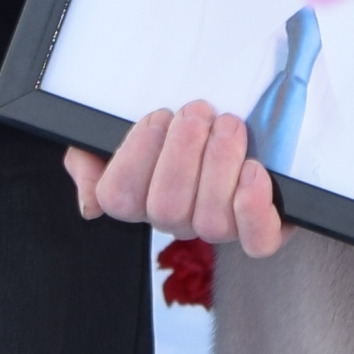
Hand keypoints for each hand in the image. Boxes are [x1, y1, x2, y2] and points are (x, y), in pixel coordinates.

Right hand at [63, 97, 283, 257]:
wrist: (248, 115)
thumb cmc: (181, 125)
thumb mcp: (118, 126)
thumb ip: (89, 159)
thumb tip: (90, 205)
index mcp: (141, 196)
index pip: (118, 198)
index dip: (136, 155)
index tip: (158, 117)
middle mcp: (178, 218)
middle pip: (165, 208)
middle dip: (182, 150)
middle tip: (198, 113)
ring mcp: (220, 225)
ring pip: (209, 222)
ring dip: (219, 163)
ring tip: (227, 125)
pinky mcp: (264, 227)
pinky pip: (258, 240)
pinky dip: (253, 207)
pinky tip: (252, 170)